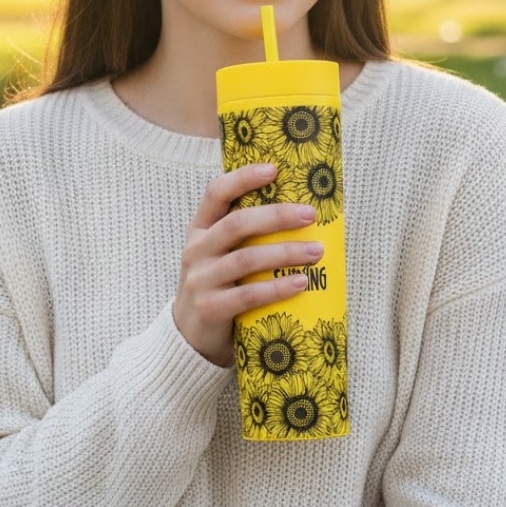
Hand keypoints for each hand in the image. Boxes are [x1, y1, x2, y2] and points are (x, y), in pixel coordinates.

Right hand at [172, 163, 322, 366]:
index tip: (274, 169)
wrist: (190, 337)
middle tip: (309, 215)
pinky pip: (248, 295)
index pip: (216, 193)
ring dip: (284, 253)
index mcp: (199, 229)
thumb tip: (299, 213)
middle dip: (276, 216)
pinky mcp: (210, 308)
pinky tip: (300, 283)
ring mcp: (200, 280)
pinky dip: (277, 288)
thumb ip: (244, 237)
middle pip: (236, 223)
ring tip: (315, 252)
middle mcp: (196, 250)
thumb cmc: (219, 287)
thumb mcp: (220, 255)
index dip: (243, 178)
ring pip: (245, 259)